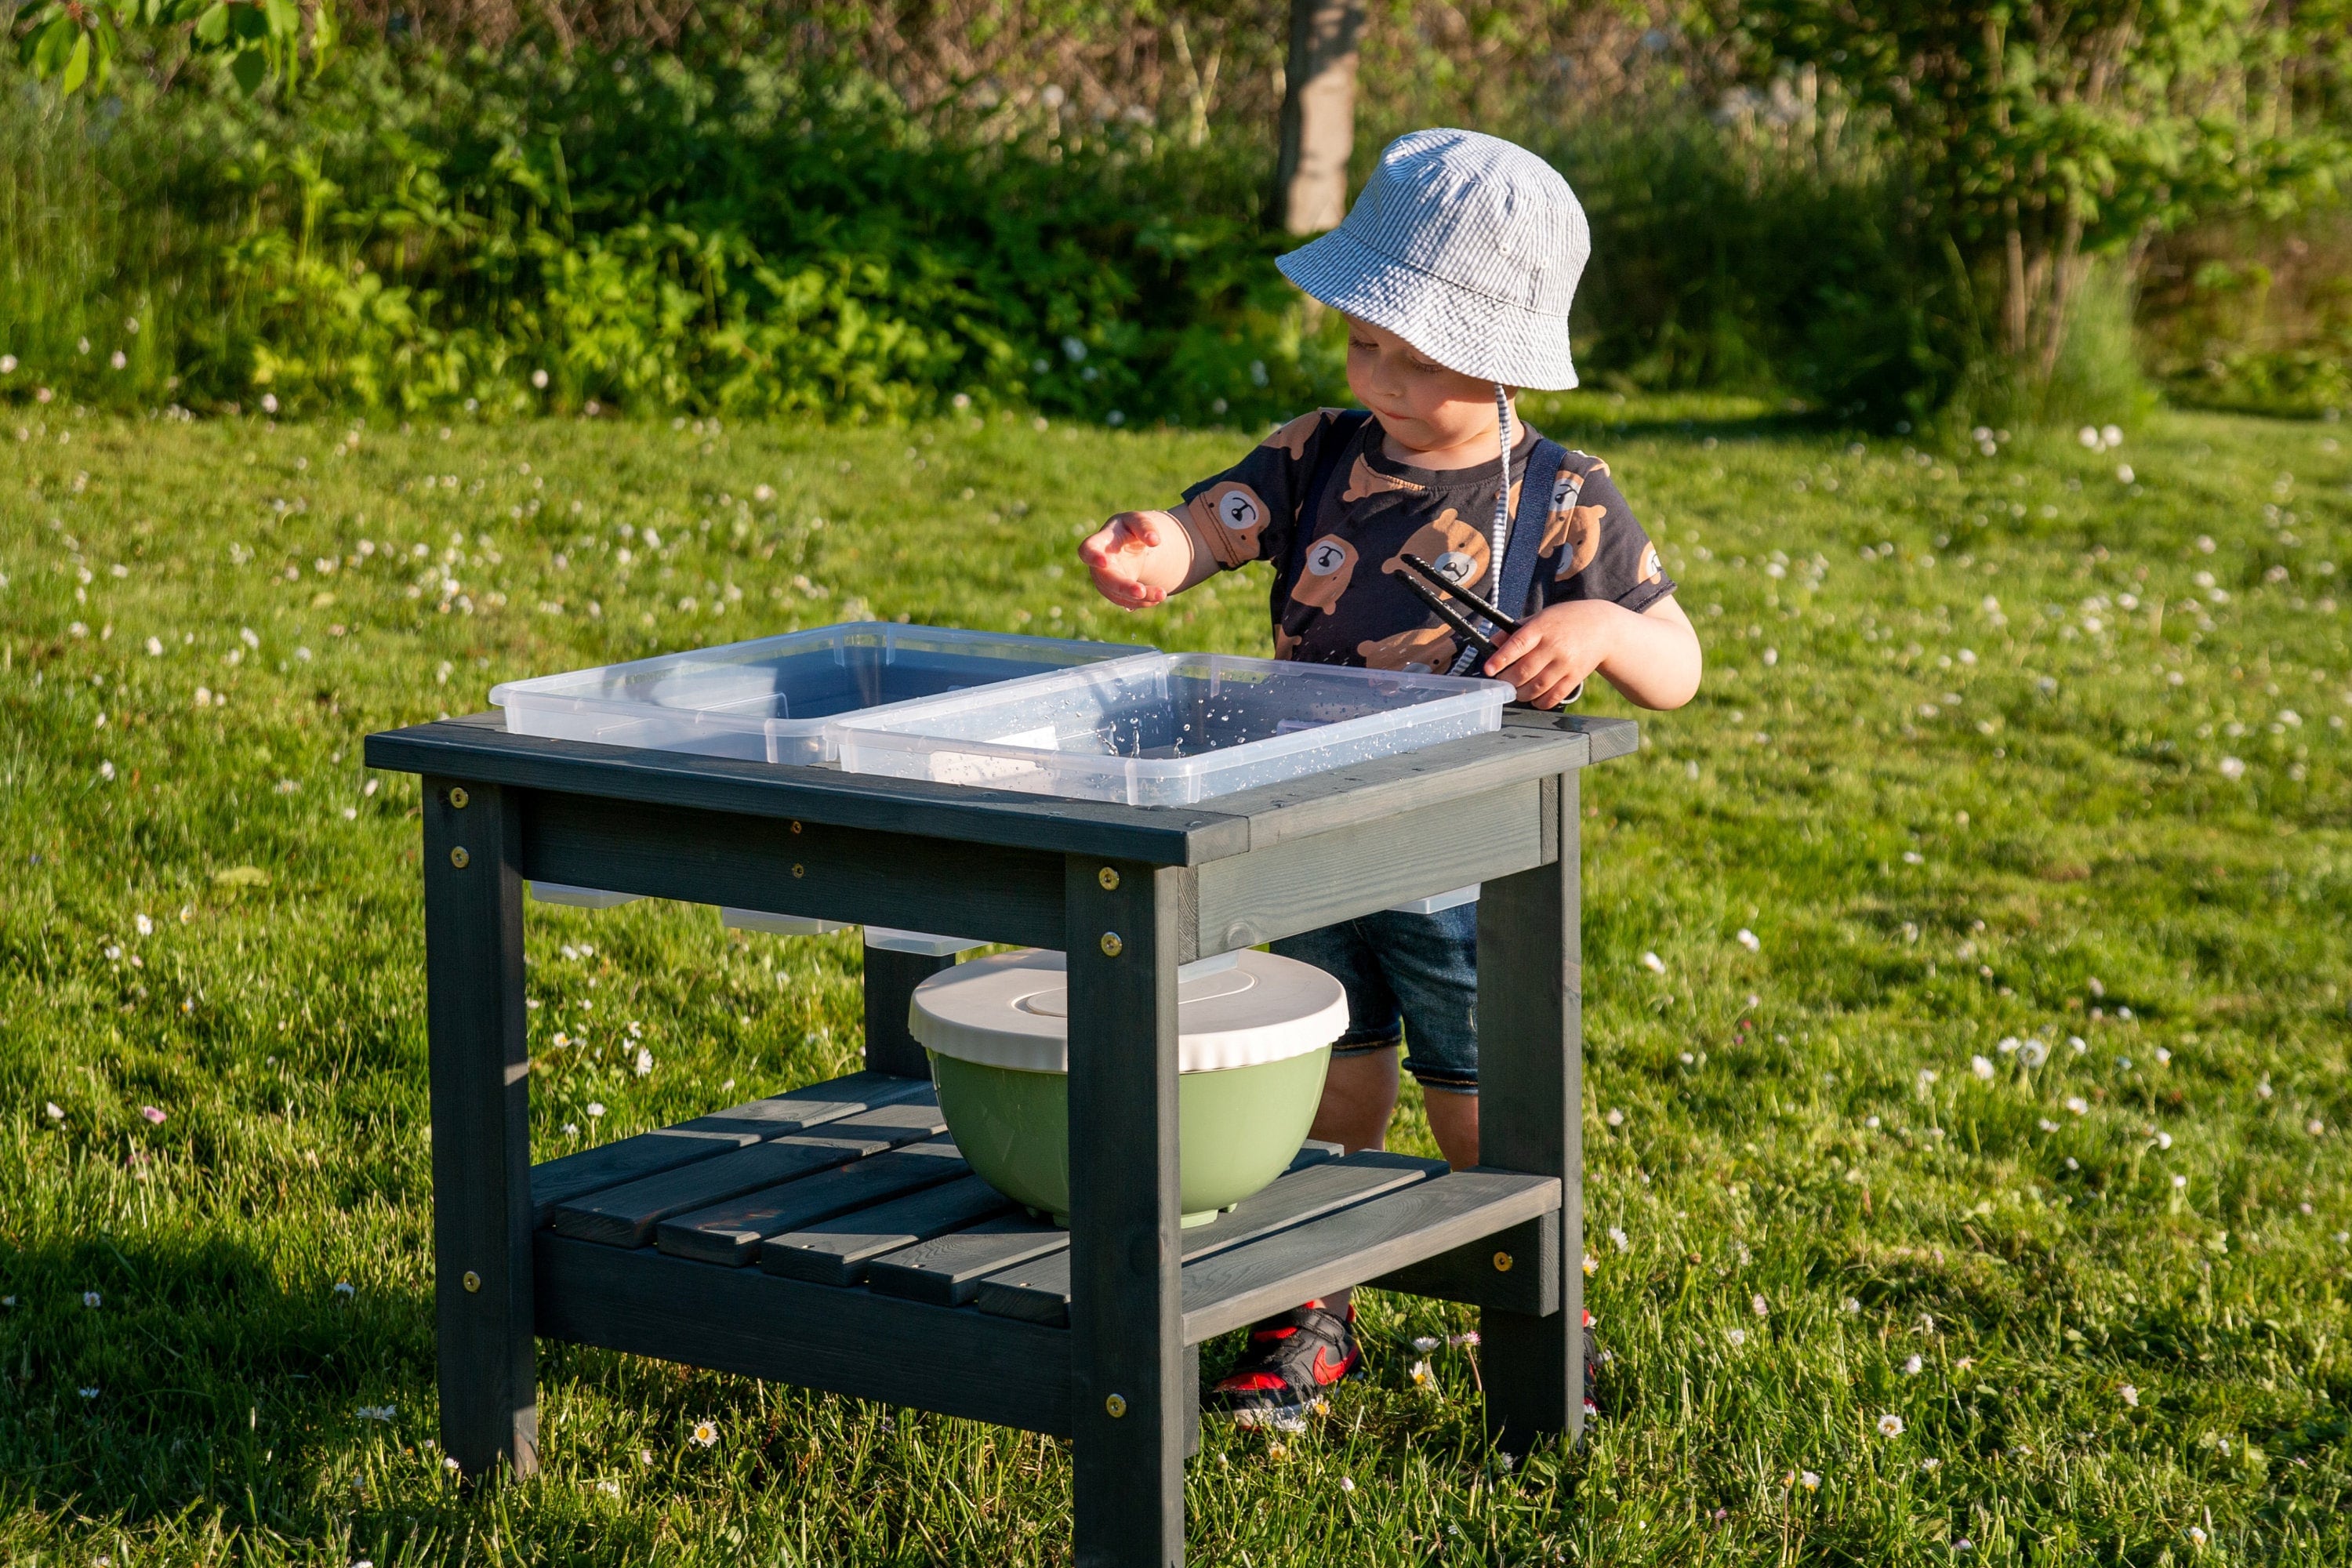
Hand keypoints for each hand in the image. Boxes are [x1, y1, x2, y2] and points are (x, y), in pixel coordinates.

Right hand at [1079, 511, 1185, 608]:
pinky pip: (1125, 602)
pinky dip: (1141, 602)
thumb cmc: (1129, 529)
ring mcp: (1105, 581)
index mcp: (1100, 543)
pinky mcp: (1115, 593)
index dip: (1092, 557)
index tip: (1103, 562)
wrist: (1129, 546)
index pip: (1088, 549)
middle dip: (1123, 587)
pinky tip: (1156, 599)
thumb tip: (1155, 541)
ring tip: (1161, 595)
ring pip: (1118, 594)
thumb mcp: (1138, 521)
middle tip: (1141, 591)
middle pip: (1106, 579)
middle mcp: (1098, 566)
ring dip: (1139, 598)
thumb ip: (1145, 527)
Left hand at [1482, 600, 1628, 707]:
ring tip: (1516, 691)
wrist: (1603, 628)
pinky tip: (1533, 698)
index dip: (1501, 658)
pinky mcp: (1575, 677)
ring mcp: (1566, 664)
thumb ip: (1517, 630)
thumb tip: (1493, 642)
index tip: (1489, 669)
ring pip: (1537, 687)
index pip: (1518, 644)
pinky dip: (1539, 702)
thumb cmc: (1567, 620)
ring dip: (1520, 694)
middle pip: (1525, 671)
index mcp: (1542, 627)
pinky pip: (1553, 697)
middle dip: (1507, 681)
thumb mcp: (1542, 616)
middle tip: (1501, 682)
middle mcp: (1554, 646)